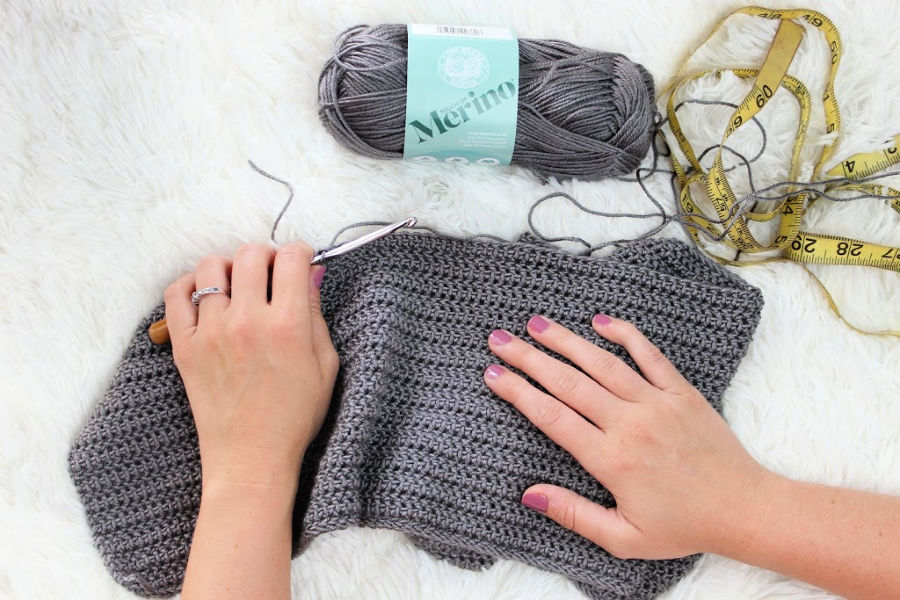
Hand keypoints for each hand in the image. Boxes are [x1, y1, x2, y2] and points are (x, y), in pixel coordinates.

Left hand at [164, 242, 338, 495]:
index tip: (300, 262)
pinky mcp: (184, 346)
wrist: (251, 457)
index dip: (300, 253)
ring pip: (211, 267)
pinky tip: (206, 296)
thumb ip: (316, 315)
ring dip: (229, 267)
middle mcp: (247, 322)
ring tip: (238, 286)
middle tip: (271, 274)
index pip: (291, 259)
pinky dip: (190, 285)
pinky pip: (176, 294)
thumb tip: (310, 274)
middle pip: (251, 254)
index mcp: (288, 326)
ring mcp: (211, 332)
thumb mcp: (325, 365)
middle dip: (267, 256)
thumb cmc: (295, 416)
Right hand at [483, 314, 771, 559]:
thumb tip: (529, 495)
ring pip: (602, 363)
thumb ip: (574, 514)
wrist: (743, 509)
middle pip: (568, 382)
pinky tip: (600, 321)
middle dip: (529, 358)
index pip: (552, 416)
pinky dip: (625, 334)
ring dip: (566, 340)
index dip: (518, 393)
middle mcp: (630, 423)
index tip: (493, 374)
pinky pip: (650, 355)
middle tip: (500, 338)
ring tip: (536, 322)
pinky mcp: (681, 392)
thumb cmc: (682, 527)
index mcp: (611, 459)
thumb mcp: (623, 538)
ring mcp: (657, 402)